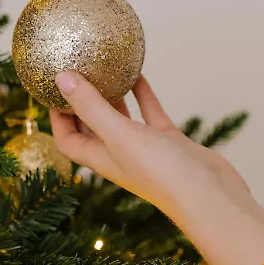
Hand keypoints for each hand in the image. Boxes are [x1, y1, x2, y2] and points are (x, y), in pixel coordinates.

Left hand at [48, 72, 256, 221]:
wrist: (212, 196)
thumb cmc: (163, 173)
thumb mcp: (120, 135)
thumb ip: (91, 107)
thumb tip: (62, 79)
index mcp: (101, 159)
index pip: (68, 140)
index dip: (56, 118)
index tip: (51, 89)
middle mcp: (120, 154)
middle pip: (91, 127)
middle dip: (80, 102)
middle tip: (75, 72)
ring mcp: (146, 148)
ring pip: (121, 117)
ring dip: (111, 95)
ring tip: (102, 68)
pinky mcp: (169, 141)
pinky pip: (150, 112)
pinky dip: (142, 94)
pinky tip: (138, 72)